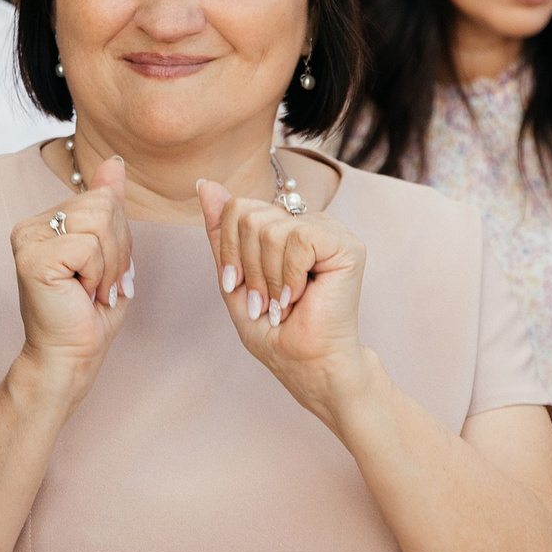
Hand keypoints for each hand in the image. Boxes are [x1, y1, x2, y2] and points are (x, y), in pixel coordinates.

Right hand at [9, 154, 134, 403]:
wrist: (69, 358)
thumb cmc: (88, 314)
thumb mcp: (110, 252)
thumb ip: (107, 205)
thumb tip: (114, 162)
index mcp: (48, 220)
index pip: (105, 198)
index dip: (121, 238)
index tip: (104, 273)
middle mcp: (31, 224)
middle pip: (104, 205)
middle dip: (118, 250)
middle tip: (98, 285)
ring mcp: (27, 238)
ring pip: (100, 221)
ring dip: (109, 265)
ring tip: (90, 290)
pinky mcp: (31, 257)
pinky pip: (89, 245)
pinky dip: (98, 274)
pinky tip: (81, 294)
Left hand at [198, 177, 377, 425]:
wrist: (310, 365)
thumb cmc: (275, 332)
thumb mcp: (234, 279)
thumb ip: (222, 233)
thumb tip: (205, 185)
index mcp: (284, 227)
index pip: (238, 208)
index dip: (230, 251)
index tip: (240, 287)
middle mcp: (308, 222)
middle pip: (250, 216)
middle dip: (248, 268)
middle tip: (265, 301)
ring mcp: (329, 230)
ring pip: (271, 229)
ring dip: (268, 279)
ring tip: (282, 303)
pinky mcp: (346, 245)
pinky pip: (299, 239)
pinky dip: (290, 276)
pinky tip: (301, 296)